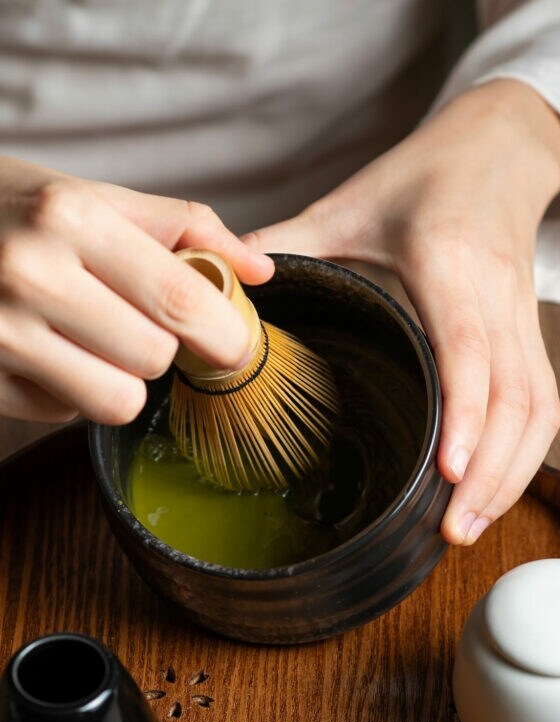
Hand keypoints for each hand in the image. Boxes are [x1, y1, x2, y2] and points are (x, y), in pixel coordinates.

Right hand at [0, 159, 273, 423]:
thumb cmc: (11, 209)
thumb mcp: (92, 196)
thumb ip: (185, 229)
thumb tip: (260, 272)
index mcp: (67, 216)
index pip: (179, 299)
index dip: (222, 333)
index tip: (235, 345)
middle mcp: (28, 275)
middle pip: (154, 357)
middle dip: (160, 346)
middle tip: (136, 321)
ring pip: (118, 399)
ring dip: (120, 377)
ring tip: (90, 338)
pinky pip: (66, 412)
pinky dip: (70, 390)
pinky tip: (45, 351)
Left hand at [244, 80, 559, 544]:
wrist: (500, 147)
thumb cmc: (423, 175)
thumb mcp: (346, 203)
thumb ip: (285, 243)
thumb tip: (221, 291)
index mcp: (447, 259)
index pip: (467, 347)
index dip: (464, 413)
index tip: (447, 474)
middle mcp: (496, 294)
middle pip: (517, 397)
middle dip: (492, 473)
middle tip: (452, 531)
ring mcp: (522, 315)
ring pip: (540, 408)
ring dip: (514, 473)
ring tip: (470, 525)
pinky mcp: (530, 331)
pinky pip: (543, 402)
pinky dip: (524, 453)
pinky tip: (494, 486)